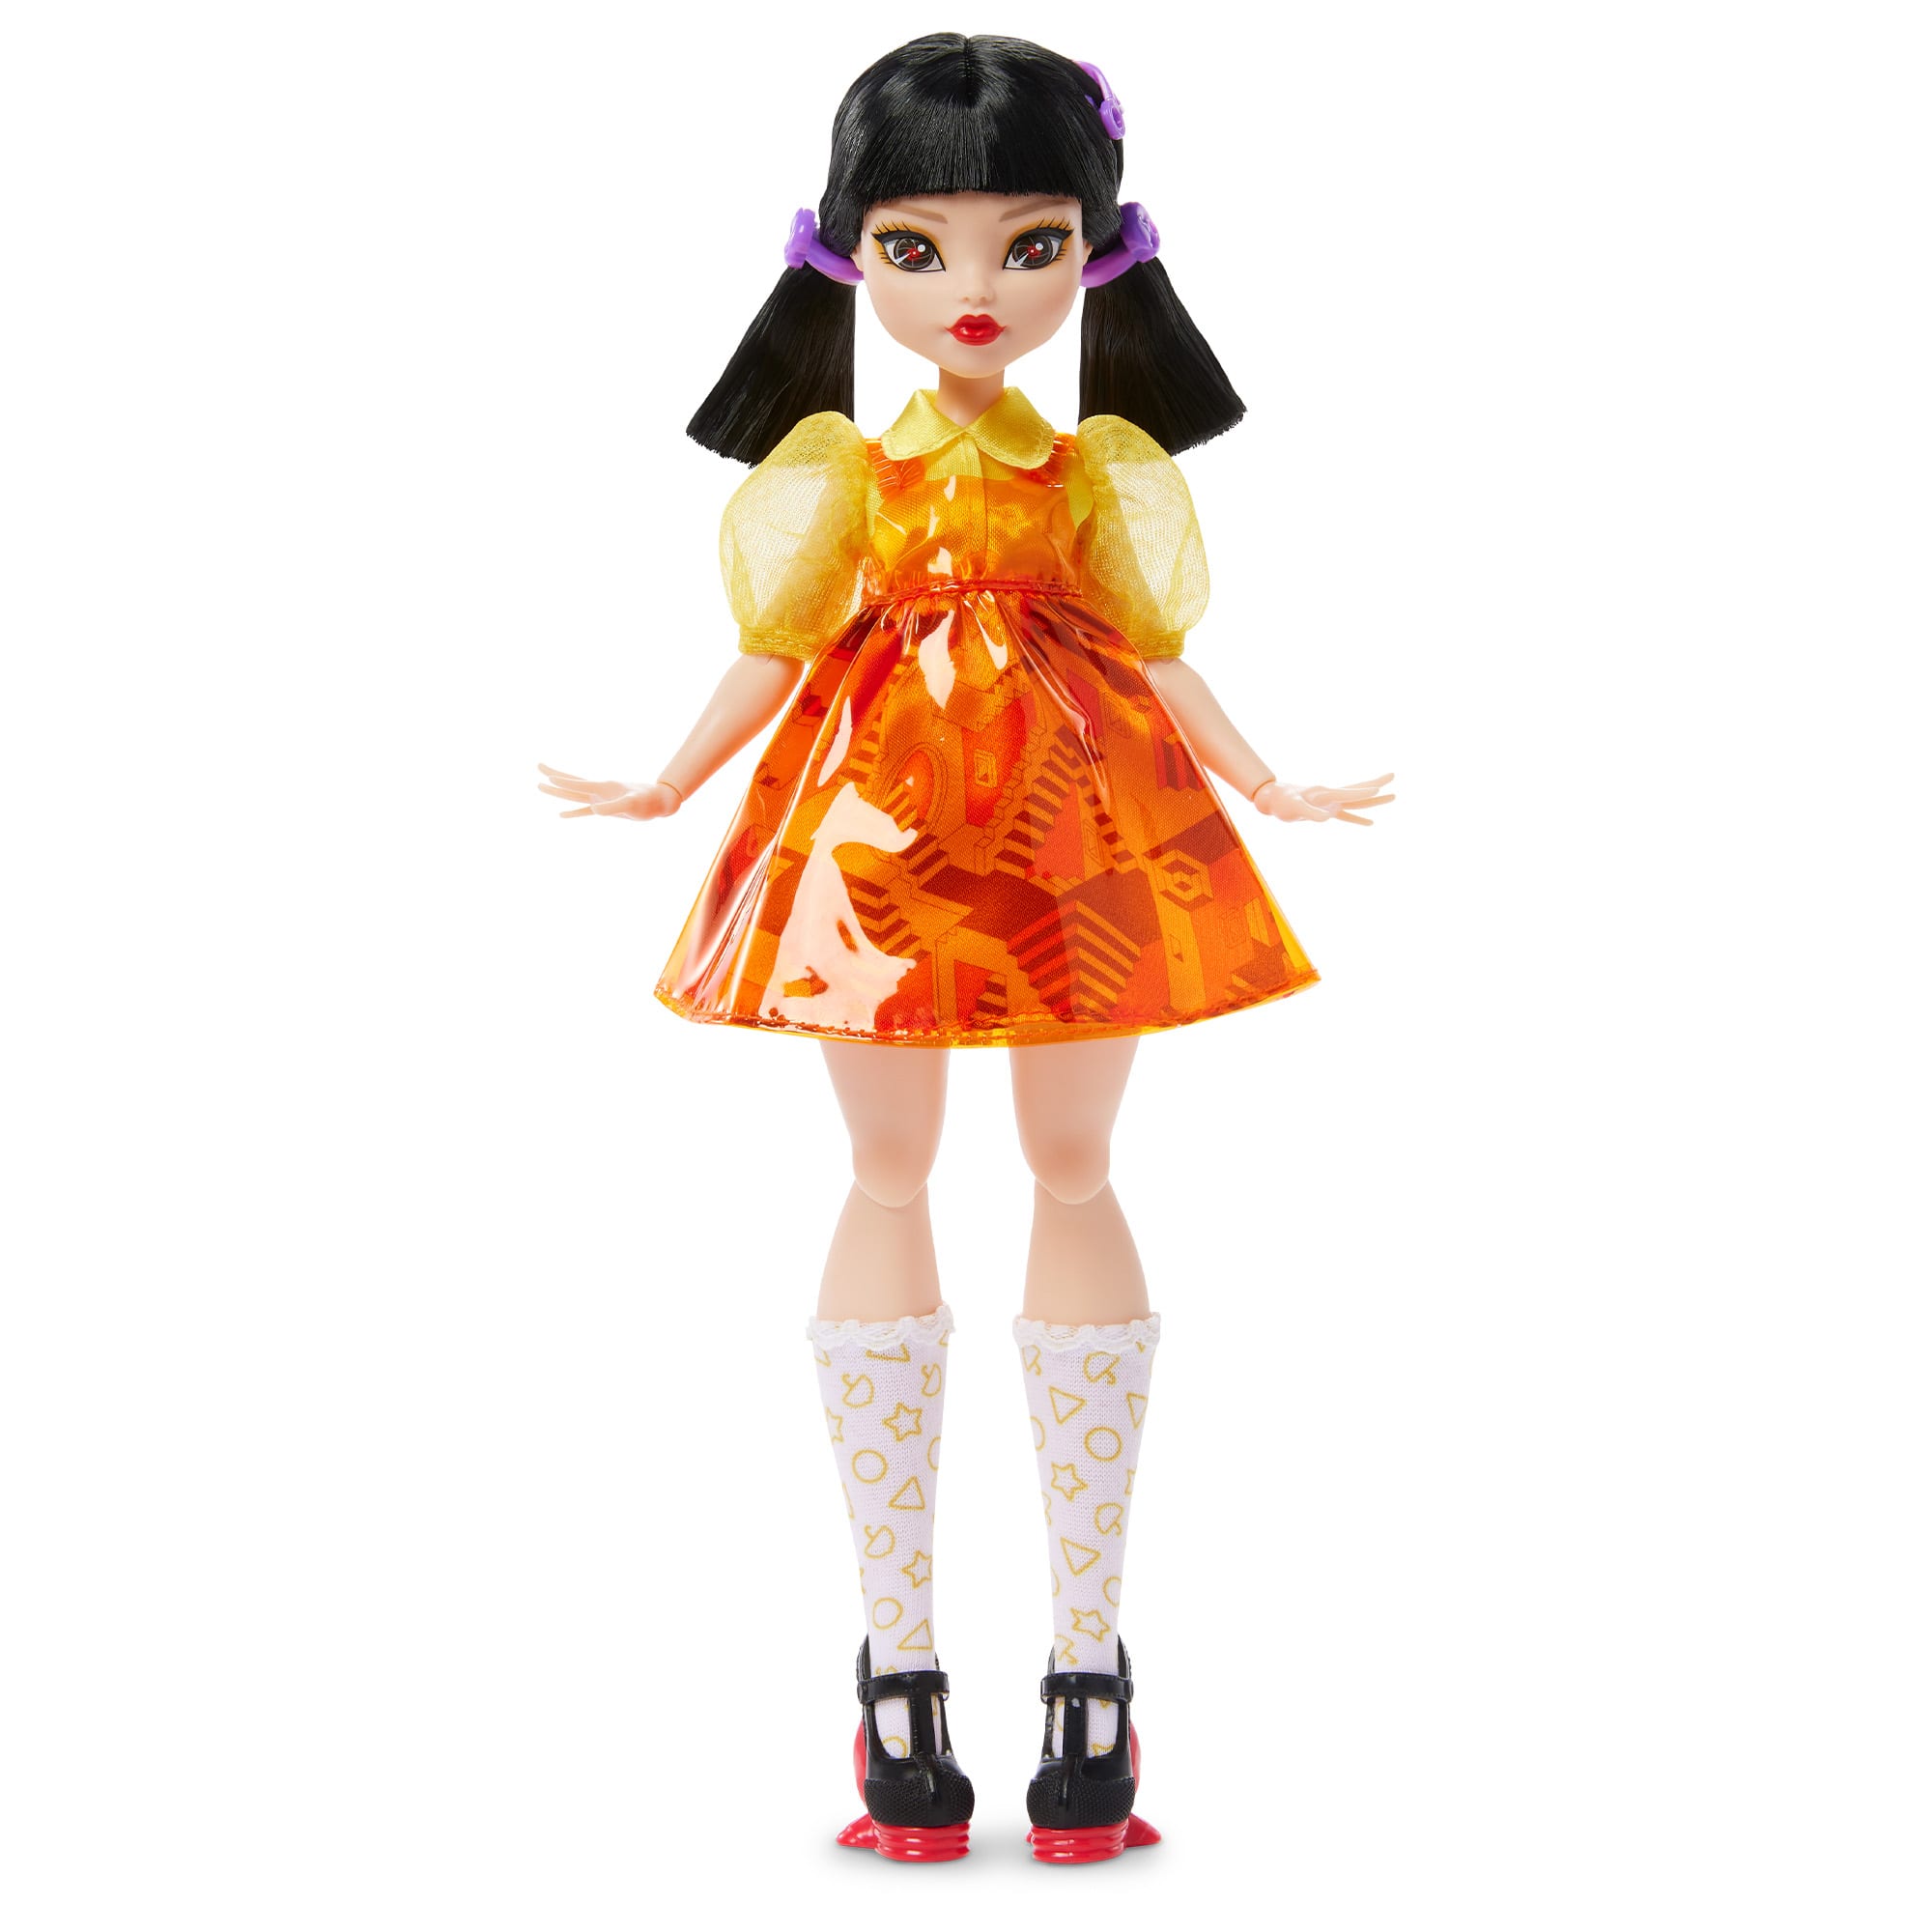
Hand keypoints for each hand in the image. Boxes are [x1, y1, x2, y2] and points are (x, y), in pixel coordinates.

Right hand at [536, 764, 681, 820]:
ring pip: (574, 794)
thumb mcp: (631, 805)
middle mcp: (599, 790)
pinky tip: (561, 815)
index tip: (547, 778)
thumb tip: (593, 809)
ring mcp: (600, 798)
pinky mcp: (604, 808)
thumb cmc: (647, 802)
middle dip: (555, 775)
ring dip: (558, 790)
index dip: (563, 782)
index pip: (579, 784)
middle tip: (538, 766)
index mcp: (604, 787)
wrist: (659, 802)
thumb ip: (612, 807)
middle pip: (572, 782)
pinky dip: (573, 812)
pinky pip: (584, 809)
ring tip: (540, 786)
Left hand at [1252, 773, 1394, 826]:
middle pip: (1358, 790)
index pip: (1347, 793)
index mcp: (1324, 793)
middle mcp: (1331, 796)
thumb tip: (1328, 817)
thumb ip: (1310, 812)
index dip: (1362, 792)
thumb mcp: (1293, 808)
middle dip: (1375, 784)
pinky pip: (1347, 814)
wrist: (1273, 798)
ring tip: (1393, 795)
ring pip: (1357, 801)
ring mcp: (1330, 802)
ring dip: (1373, 799)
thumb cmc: (1282, 802)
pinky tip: (1371, 823)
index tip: (1378, 789)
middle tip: (1393, 774)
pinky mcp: (1327, 810)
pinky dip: (1358, 818)